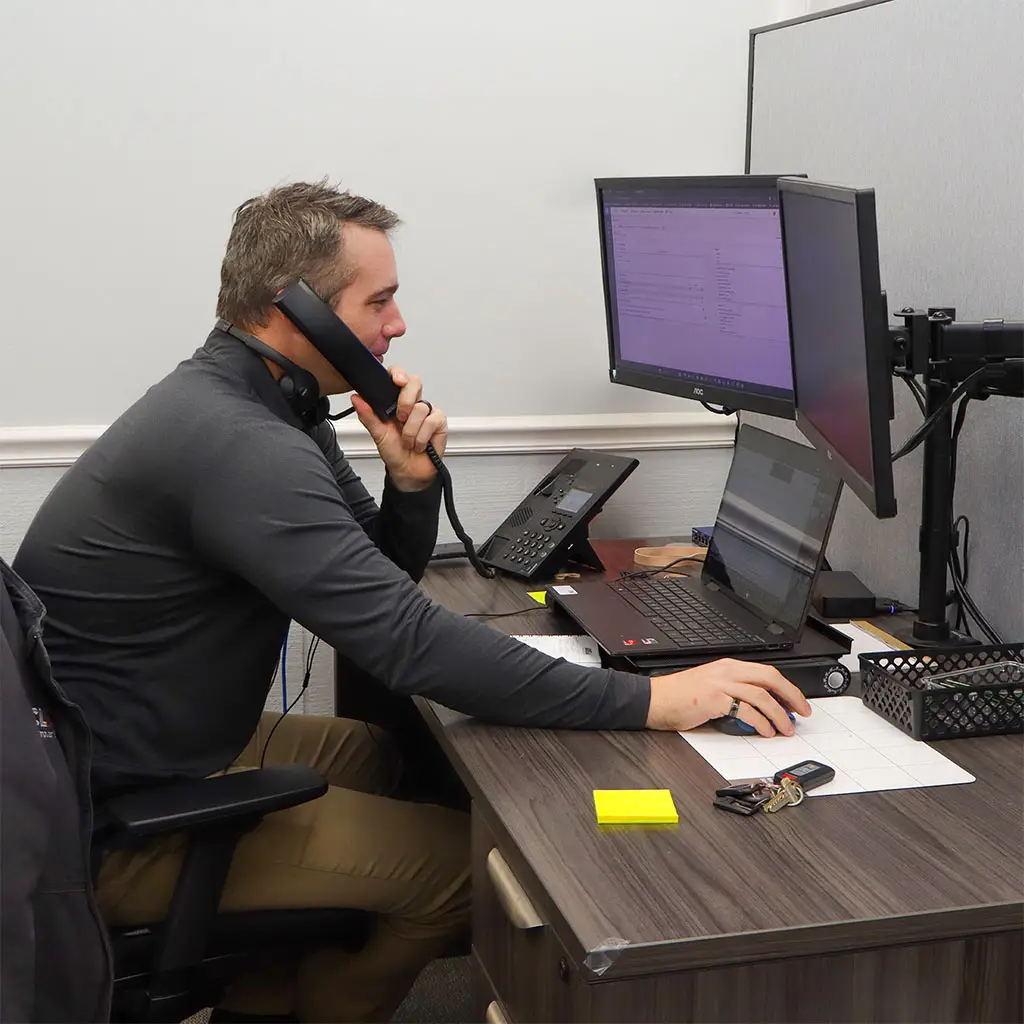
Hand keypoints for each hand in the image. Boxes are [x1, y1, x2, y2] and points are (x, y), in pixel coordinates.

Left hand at [350, 366, 447, 491]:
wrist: (408, 472)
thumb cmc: (394, 452)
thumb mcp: (377, 434)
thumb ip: (368, 415)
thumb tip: (356, 398)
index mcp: (395, 401)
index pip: (398, 377)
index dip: (399, 374)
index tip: (396, 380)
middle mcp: (412, 403)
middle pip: (415, 382)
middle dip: (405, 400)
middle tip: (399, 418)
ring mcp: (427, 412)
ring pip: (421, 407)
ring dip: (410, 430)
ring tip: (407, 441)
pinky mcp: (439, 422)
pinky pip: (432, 421)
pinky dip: (422, 436)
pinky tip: (419, 444)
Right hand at [645, 659, 810, 736]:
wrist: (654, 700)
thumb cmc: (679, 697)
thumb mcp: (711, 687)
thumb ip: (735, 692)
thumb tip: (762, 709)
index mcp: (728, 666)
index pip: (766, 671)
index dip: (786, 687)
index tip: (797, 702)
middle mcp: (726, 671)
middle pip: (770, 677)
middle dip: (792, 696)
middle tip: (802, 711)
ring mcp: (720, 683)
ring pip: (762, 694)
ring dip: (779, 714)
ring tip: (786, 728)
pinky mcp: (714, 698)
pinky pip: (746, 709)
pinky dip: (761, 722)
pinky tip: (765, 731)